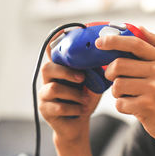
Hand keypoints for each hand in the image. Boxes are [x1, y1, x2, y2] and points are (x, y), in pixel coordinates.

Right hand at [38, 30, 101, 144]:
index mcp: (61, 69)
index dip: (55, 42)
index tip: (63, 32)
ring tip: (85, 100)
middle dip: (66, 72)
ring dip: (74, 95)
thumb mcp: (93, 82)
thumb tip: (109, 56)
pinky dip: (74, 109)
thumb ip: (95, 70)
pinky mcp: (46, 110)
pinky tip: (80, 110)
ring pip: (54, 89)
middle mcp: (49, 80)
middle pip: (47, 68)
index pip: (53, 52)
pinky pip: (58, 107)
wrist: (78, 123)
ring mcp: (44, 95)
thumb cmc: (85, 98)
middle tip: (82, 78)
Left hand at [96, 27, 154, 147]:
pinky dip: (123, 106)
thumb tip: (139, 27)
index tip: (99, 42)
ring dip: (117, 92)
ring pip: (117, 85)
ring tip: (129, 95)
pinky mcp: (147, 106)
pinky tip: (134, 107)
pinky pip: (120, 103)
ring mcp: (154, 89)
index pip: (135, 43)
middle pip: (119, 64)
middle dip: (110, 72)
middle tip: (114, 77)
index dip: (114, 40)